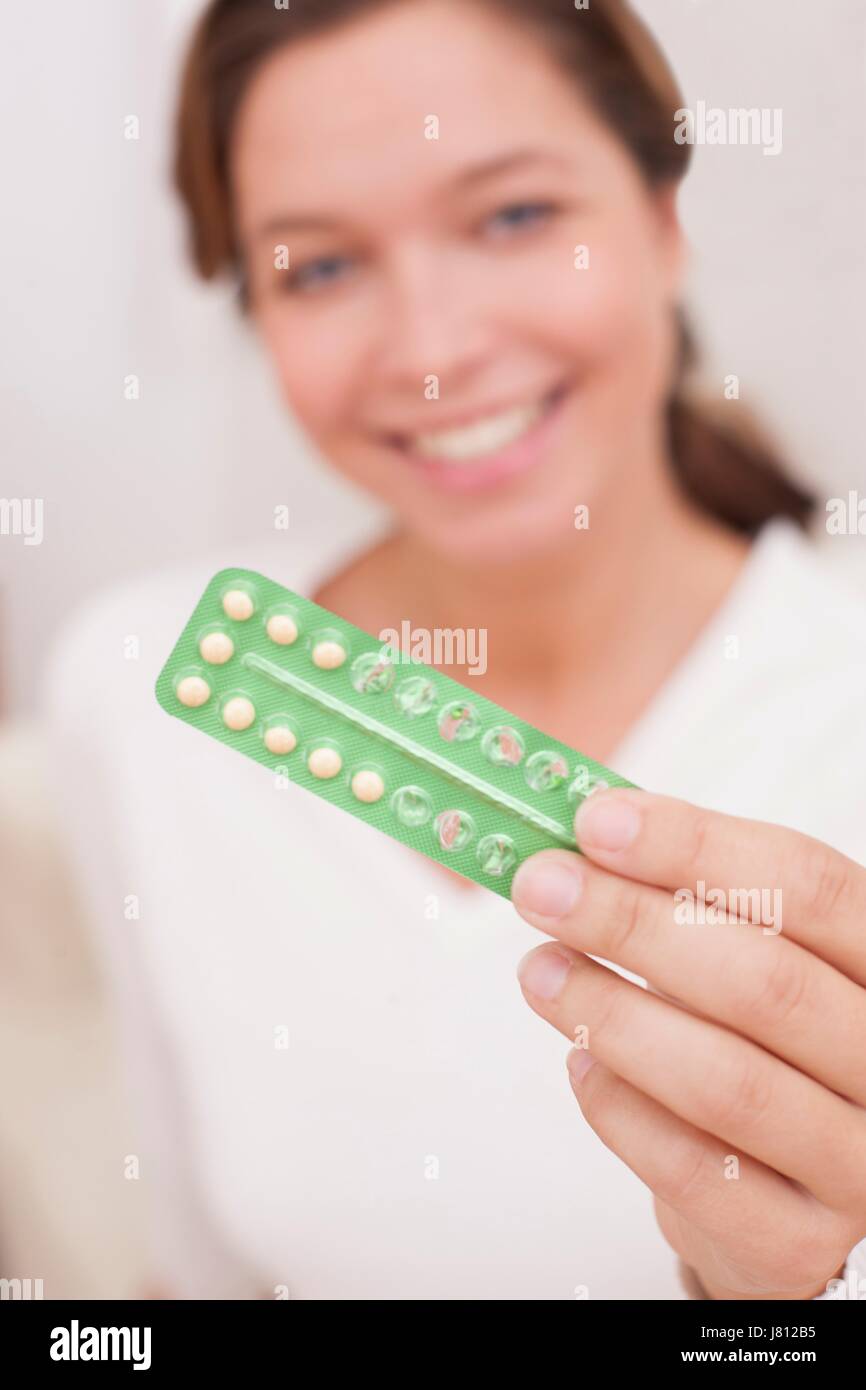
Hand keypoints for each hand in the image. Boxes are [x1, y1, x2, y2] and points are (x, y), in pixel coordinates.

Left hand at [512, 789, 865, 1299]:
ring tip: (540, 970)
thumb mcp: (774, 960)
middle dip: (632, 923)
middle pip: (763, 982)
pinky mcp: (797, 1246)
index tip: (596, 822)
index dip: (695, 846)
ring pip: (725, 1081)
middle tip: (542, 887)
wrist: (817, 1201)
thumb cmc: (782, 1051)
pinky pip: (692, 1169)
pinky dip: (619, 1106)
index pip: (809, 887)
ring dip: (610, 1012)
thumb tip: (587, 838)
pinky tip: (579, 1060)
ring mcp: (856, 1166)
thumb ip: (702, 901)